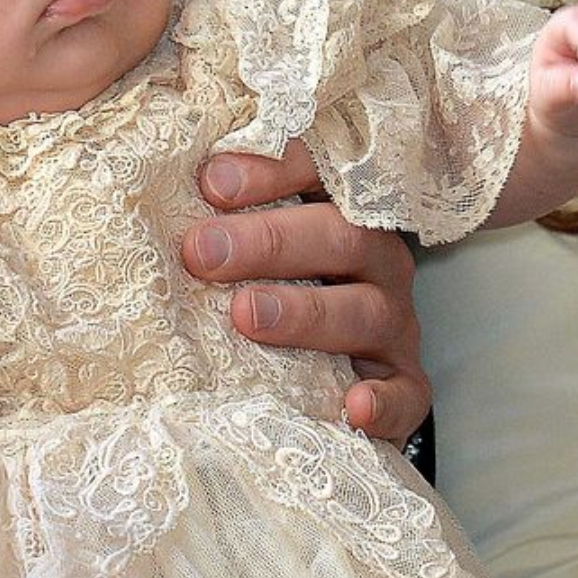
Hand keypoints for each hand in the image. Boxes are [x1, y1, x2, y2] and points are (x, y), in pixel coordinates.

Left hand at [183, 141, 430, 443]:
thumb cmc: (278, 294)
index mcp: (343, 214)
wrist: (340, 377)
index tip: (211, 183)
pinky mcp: (405, 386)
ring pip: (365, 311)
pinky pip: (406, 394)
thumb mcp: (256, 250)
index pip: (321, 174)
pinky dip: (384, 401)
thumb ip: (225, 222)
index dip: (273, 172)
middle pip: (342, 237)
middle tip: (203, 253)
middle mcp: (377, 263)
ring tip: (246, 315)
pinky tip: (354, 405)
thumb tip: (171, 197)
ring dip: (305, 312)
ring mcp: (394, 326)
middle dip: (269, 242)